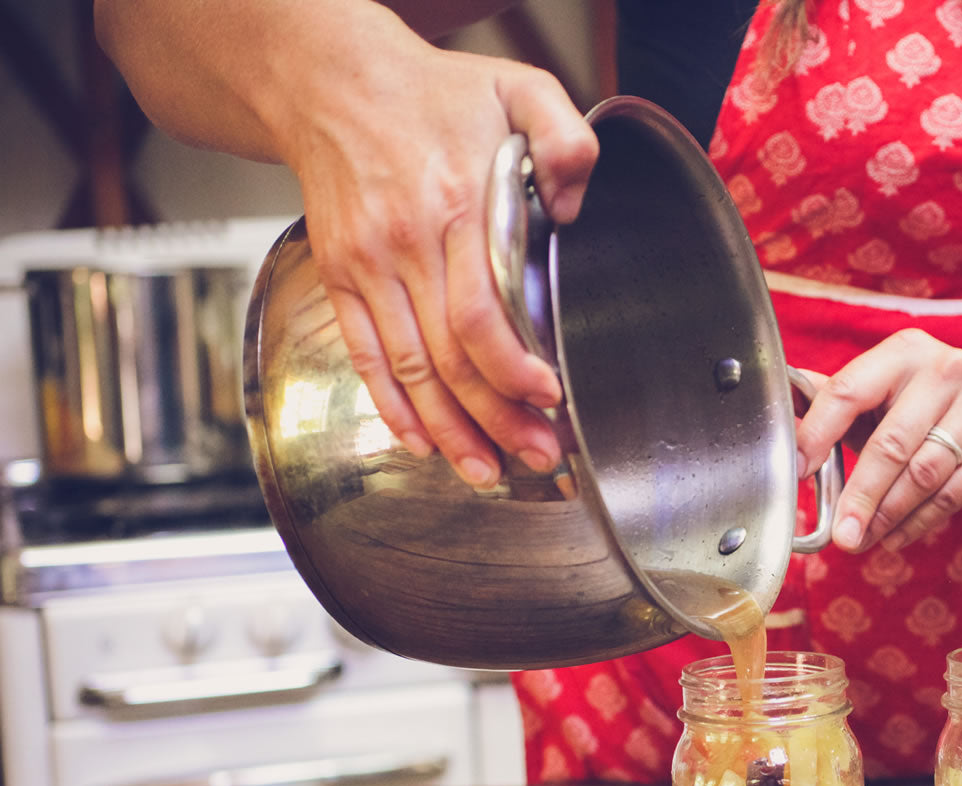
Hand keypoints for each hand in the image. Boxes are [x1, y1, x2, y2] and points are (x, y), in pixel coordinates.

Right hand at [283, 30, 597, 487]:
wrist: (331, 79)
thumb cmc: (431, 91)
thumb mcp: (517, 86)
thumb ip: (565, 136)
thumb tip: (574, 205)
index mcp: (453, 207)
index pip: (481, 313)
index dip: (514, 369)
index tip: (549, 398)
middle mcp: (405, 245)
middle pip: (450, 358)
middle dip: (496, 419)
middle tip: (537, 456)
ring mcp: (367, 266)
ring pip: (410, 370)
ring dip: (449, 431)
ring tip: (487, 472)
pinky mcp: (340, 275)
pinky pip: (366, 356)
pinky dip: (393, 407)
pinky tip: (423, 442)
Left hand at [793, 329, 961, 551]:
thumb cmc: (929, 418)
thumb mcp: (881, 402)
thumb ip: (835, 403)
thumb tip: (783, 409)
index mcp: (905, 350)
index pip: (849, 390)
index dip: (817, 433)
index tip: (797, 470)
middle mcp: (947, 366)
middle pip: (890, 442)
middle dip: (859, 495)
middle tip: (841, 533)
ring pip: (922, 474)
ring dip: (887, 515)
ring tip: (864, 537)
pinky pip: (951, 494)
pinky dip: (918, 522)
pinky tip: (896, 536)